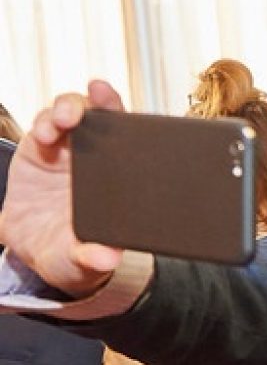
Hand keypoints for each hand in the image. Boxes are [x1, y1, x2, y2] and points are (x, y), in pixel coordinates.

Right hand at [1, 83, 129, 295]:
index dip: (133, 122)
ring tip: (61, 123)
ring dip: (67, 110)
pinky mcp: (40, 150)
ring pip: (70, 115)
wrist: (34, 250)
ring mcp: (68, 152)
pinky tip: (44, 135)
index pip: (133, 142)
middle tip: (91, 105)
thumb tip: (106, 258)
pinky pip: (43, 126)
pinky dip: (44, 124)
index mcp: (119, 181)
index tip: (133, 114)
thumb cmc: (70, 252)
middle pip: (102, 117)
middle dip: (98, 103)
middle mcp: (96, 160)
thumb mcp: (82, 261)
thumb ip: (92, 257)